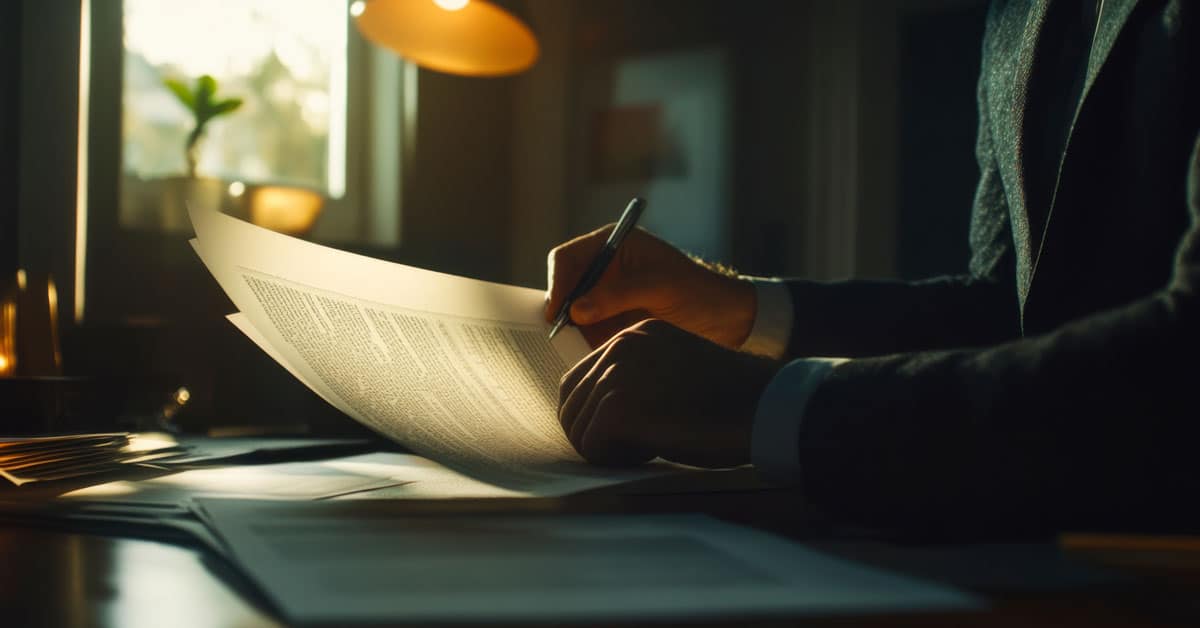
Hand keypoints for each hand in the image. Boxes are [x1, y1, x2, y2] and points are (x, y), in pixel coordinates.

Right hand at [546, 225, 755, 347]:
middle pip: (563, 287)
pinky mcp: (609, 327)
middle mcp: (602, 272)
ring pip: (569, 315)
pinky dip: (580, 347)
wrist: (725, 322)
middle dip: (557, 309)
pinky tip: (587, 357)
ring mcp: (604, 300)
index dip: (558, 282)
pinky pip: (584, 336)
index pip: (567, 258)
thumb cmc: (697, 291)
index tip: (557, 310)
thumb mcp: (660, 286)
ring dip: (567, 332)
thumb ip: (618, 294)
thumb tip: (576, 311)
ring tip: (572, 349)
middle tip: (558, 334)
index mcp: (612, 247)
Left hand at [558, 319, 780, 467]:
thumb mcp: (675, 373)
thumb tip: (596, 413)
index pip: (580, 379)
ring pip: (578, 428)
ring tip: (650, 446)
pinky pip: (592, 447)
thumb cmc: (731, 401)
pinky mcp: (620, 406)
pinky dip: (616, 460)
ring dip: (608, 448)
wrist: (765, 406)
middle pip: (571, 403)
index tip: (623, 433)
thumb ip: (637, 379)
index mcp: (635, 334)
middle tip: (636, 445)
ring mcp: (617, 374)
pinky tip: (652, 452)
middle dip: (595, 434)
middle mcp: (621, 346)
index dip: (593, 415)